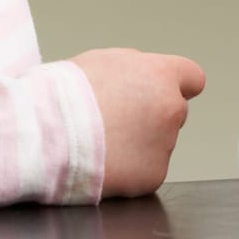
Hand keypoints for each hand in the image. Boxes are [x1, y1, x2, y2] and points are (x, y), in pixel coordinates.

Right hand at [70, 48, 206, 197]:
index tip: (165, 93)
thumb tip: (146, 79)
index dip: (176, 86)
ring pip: (158, 144)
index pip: (192, 78)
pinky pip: (145, 172)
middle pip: (173, 112)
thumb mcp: (104, 61)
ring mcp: (165, 145)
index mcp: (161, 76)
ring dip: (138, 145)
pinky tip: (103, 162)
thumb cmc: (66, 95)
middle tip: (116, 122)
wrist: (46, 135)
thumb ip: (136, 70)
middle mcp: (171, 109)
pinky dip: (129, 171)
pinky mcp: (153, 176)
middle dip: (151, 117)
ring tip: (100, 142)